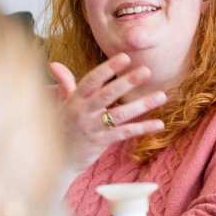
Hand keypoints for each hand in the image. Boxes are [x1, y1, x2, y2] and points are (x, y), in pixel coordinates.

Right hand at [49, 53, 166, 170]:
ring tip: (162, 95)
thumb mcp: (63, 104)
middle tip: (146, 70)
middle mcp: (83, 112)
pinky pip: (125, 133)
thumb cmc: (63, 127)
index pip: (91, 80)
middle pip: (107, 95)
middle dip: (127, 82)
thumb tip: (54, 64)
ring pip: (120, 115)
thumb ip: (65, 83)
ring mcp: (93, 128)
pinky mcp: (102, 142)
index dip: (108, 68)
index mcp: (75, 99)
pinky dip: (143, 128)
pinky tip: (159, 124)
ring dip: (142, 105)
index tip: (125, 57)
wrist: (57, 159)